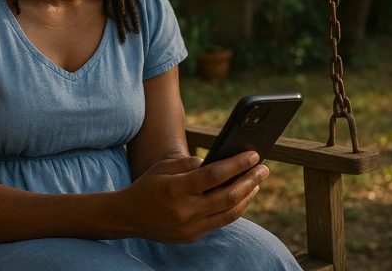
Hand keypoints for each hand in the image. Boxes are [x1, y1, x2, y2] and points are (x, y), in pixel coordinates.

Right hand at [119, 151, 268, 243]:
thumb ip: (189, 162)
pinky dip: (232, 209)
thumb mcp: (164, 166)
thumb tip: (217, 162)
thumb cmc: (147, 185)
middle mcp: (185, 210)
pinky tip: (240, 197)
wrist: (128, 216)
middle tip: (264, 169)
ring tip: (256, 183)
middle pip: (228, 196)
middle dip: (250, 181)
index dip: (237, 164)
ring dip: (246, 197)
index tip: (254, 155)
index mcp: (177, 188)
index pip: (215, 175)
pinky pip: (219, 223)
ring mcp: (189, 227)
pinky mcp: (192, 237)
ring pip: (229, 214)